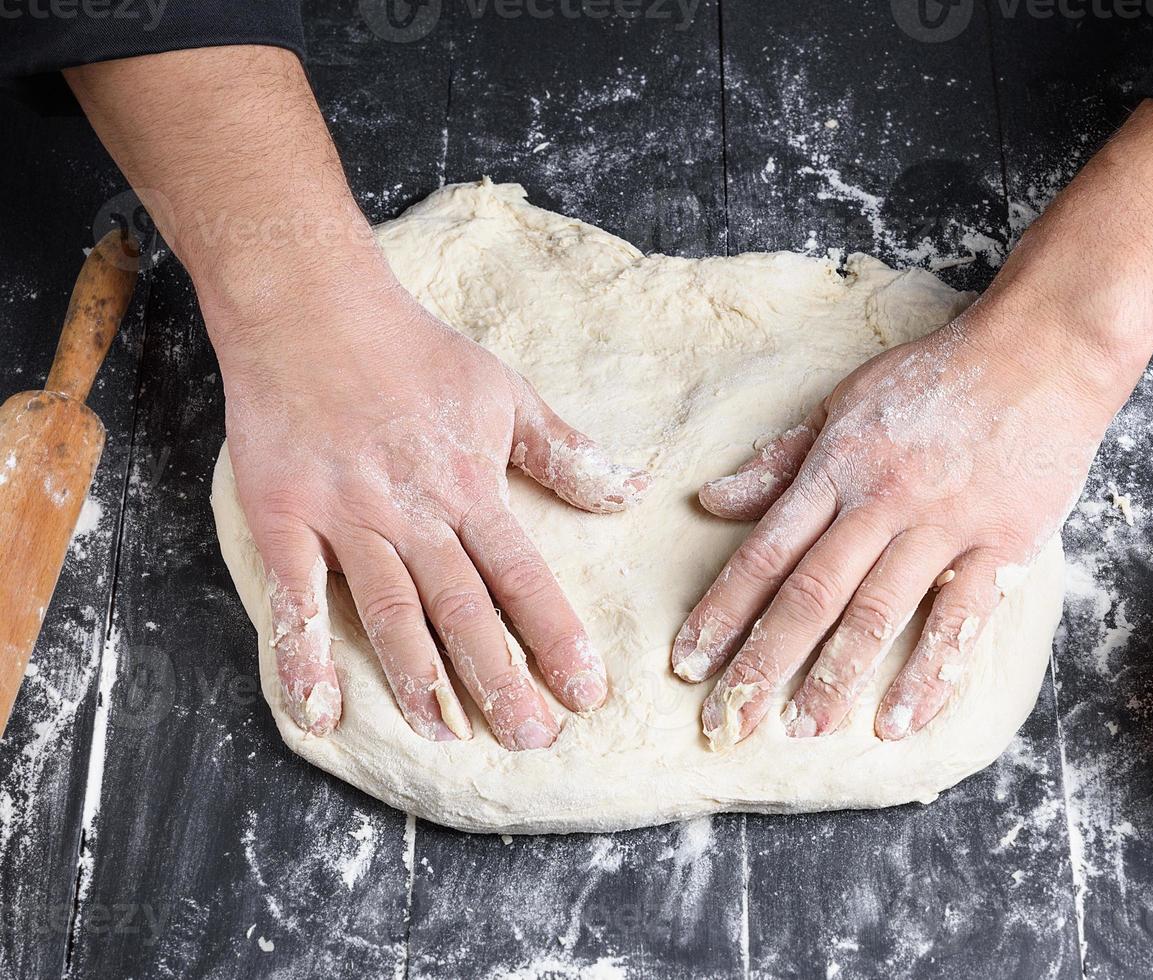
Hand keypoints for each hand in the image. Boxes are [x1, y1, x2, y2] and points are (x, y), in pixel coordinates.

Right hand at [215, 279, 646, 749]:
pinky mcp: (286, 521)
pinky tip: (322, 714)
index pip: (524, 577)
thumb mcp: (505, 392)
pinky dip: (304, 658)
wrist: (310, 309)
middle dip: (501, 680)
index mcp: (471, 488)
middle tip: (532, 739)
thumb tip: (633, 492)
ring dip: (422, 682)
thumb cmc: (414, 352)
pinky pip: (296, 600)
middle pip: (464, 611)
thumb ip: (565, 452)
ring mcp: (346, 521)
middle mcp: (414, 515)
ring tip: (450, 737)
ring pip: (391, 615)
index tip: (587, 692)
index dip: (556, 638)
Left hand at [671, 311, 1126, 745]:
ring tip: (802, 731)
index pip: (765, 553)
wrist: (1042, 351)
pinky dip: (930, 674)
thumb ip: (780, 461)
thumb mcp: (843, 403)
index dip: (722, 612)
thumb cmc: (937, 376)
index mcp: (837, 467)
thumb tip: (711, 501)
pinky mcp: (1003, 545)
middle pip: (810, 593)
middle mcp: (881, 500)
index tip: (687, 663)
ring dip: (836, 677)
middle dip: (762, 663)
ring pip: (878, 612)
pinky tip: (899, 720)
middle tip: (727, 724)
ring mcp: (944, 525)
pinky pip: (962, 620)